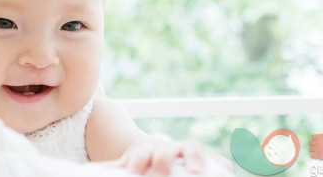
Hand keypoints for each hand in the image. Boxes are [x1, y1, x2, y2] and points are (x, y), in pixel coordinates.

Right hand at [104, 135, 232, 175]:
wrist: (146, 152)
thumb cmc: (173, 161)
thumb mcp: (187, 159)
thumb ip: (211, 164)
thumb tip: (229, 168)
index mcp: (182, 151)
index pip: (191, 148)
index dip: (194, 159)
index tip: (195, 172)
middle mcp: (163, 150)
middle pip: (164, 151)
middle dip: (162, 160)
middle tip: (159, 172)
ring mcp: (143, 154)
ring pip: (139, 155)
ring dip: (136, 162)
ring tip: (132, 171)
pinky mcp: (125, 161)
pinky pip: (113, 165)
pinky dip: (105, 168)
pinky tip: (93, 170)